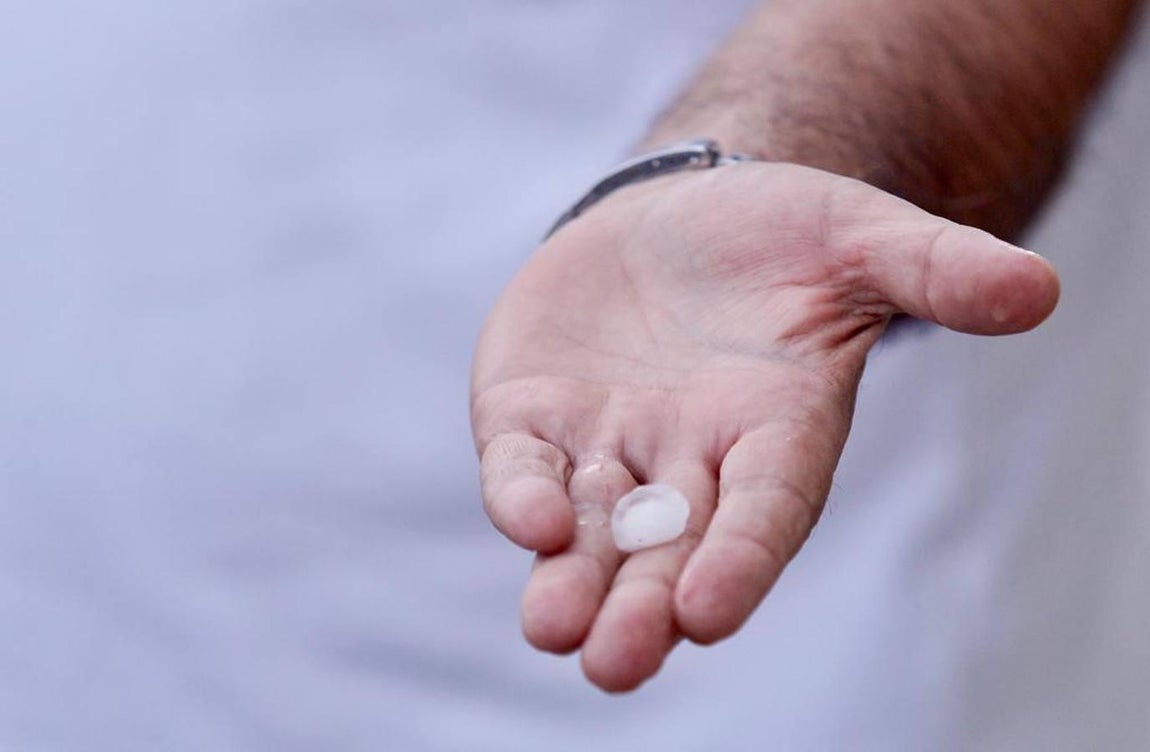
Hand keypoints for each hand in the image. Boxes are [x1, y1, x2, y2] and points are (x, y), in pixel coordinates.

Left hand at [471, 163, 1058, 691]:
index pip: (763, 510)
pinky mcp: (534, 414)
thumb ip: (933, 267)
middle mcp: (689, 460)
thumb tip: (1035, 288)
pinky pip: (523, 464)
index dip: (740, 559)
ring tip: (555, 630)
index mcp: (774, 434)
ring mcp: (607, 443)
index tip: (708, 611)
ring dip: (570, 581)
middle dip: (641, 607)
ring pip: (588, 531)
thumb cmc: (782, 235)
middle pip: (668, 550)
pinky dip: (520, 492)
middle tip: (616, 662)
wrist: (678, 215)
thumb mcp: (859, 238)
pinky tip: (526, 518)